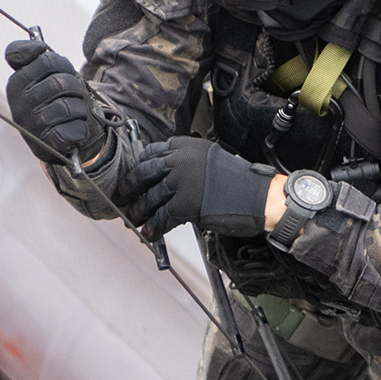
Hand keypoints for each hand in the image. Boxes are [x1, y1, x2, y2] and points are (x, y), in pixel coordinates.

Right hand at [5, 37, 99, 165]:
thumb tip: (37, 45)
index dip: (52, 59)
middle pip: (60, 80)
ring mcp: (30, 125)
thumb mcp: (48, 73)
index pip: (35, 56)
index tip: (55, 65)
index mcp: (17, 82)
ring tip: (72, 114)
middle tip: (71, 95)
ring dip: (80, 109)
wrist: (66, 138)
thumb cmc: (59, 100)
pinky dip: (80, 130)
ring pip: (69, 106)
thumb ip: (38, 56)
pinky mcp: (44, 145)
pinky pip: (72, 130)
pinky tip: (73, 131)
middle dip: (75, 86)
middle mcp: (17, 103)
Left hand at [113, 138, 276, 239]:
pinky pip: (163, 217)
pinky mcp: (185, 204)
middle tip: (124, 196)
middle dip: (131, 187)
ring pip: (151, 197)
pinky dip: (154, 226)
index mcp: (185, 146)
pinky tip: (150, 232)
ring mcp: (182, 182)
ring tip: (134, 218)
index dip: (138, 166)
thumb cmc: (237, 180)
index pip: (152, 153)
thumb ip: (186, 162)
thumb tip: (164, 175)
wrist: (256, 195)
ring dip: (140, 210)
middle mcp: (180, 160)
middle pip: (145, 173)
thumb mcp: (208, 159)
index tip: (132, 176)